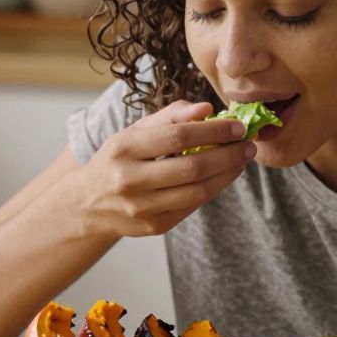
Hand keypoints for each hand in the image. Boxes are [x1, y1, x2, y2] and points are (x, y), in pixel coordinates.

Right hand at [73, 100, 253, 237]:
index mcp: (123, 148)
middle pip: (192, 167)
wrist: (88, 204)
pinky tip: (223, 176)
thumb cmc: (118, 159)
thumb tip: (206, 109)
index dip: (213, 131)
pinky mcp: (153, 227)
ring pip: (197, 191)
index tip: (237, 126)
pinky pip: (192, 207)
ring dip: (227, 174)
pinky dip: (213, 189)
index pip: (177, 137)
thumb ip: (171, 116)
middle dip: (228, 154)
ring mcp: (141, 208)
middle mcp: (129, 180)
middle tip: (248, 144)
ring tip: (241, 160)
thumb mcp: (135, 131)